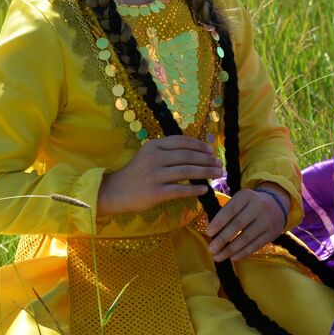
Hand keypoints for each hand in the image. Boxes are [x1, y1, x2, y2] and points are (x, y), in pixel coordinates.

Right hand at [97, 136, 222, 215]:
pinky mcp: (155, 193)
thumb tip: (197, 151)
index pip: (182, 142)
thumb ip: (168, 151)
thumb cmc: (137, 173)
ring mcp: (154, 175)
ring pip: (186, 171)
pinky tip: (204, 189)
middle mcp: (154, 158)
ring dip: (205, 172)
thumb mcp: (149, 155)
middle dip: (207, 160)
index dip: (200, 145)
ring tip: (217, 174)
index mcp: (154, 146)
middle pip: (188, 156)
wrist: (115, 191)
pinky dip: (194, 189)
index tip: (211, 151)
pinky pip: (180, 190)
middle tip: (219, 164)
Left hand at [206, 185, 290, 261]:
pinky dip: (243, 253)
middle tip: (211, 249)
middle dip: (222, 239)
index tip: (208, 233)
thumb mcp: (238, 201)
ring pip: (246, 237)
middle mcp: (258, 206)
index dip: (218, 222)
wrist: (276, 204)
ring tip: (218, 257)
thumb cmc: (249, 204)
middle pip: (238, 224)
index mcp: (246, 196)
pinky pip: (256, 245)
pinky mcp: (272, 233)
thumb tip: (208, 225)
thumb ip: (222, 212)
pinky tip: (232, 258)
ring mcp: (267, 220)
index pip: (230, 210)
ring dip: (230, 249)